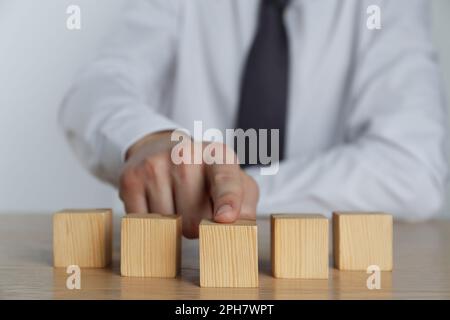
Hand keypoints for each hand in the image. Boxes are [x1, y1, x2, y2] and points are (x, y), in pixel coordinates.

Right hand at [119, 131, 258, 237]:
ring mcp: (155, 164)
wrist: (161, 148)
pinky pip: (144, 222)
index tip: (225, 218)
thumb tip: (241, 229)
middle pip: (195, 219)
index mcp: (219, 155)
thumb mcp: (234, 179)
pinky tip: (158, 202)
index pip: (225, 180)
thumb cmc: (205, 172)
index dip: (228, 200)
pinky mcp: (131, 179)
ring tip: (177, 201)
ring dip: (175, 224)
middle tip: (196, 204)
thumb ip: (245, 203)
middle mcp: (186, 154)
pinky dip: (152, 222)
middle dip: (198, 224)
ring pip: (169, 224)